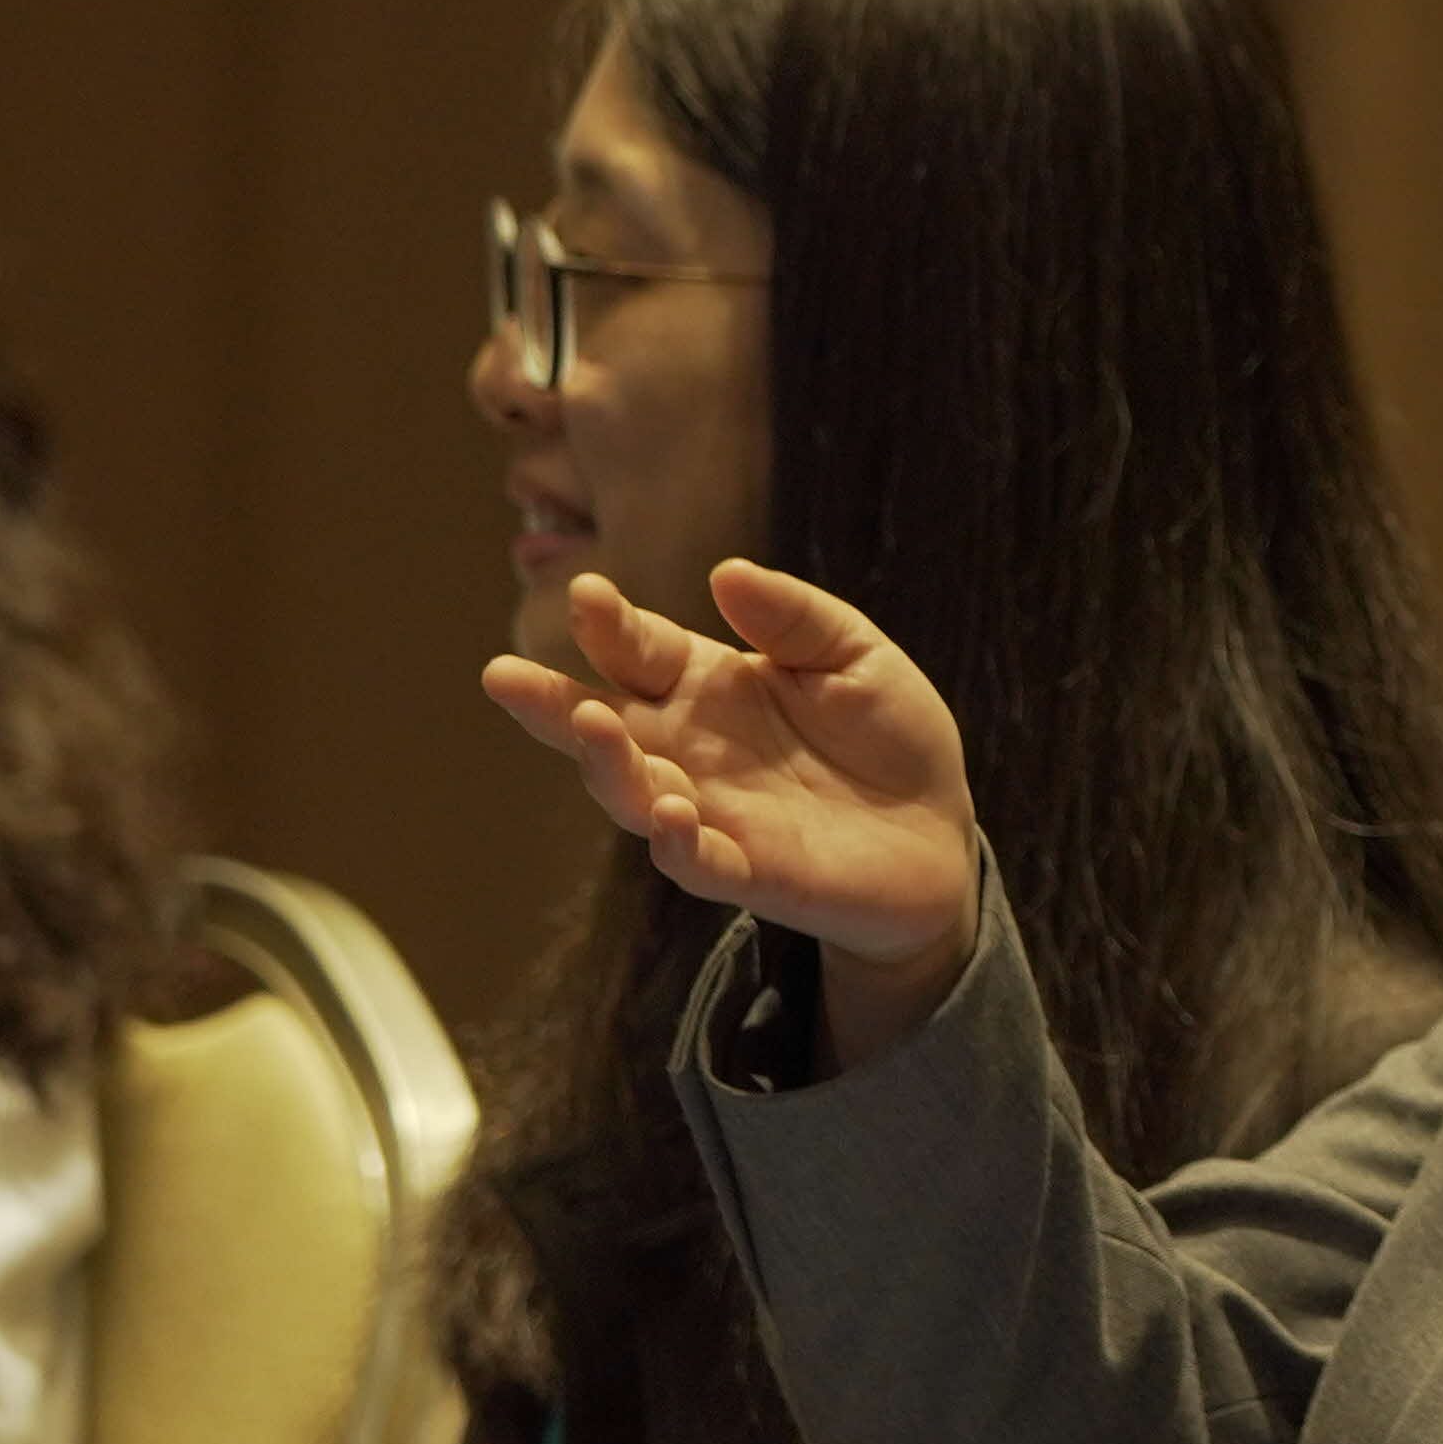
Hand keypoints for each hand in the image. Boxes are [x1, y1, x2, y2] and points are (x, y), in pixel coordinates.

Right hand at [480, 561, 979, 1063]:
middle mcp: (692, 750)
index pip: (639, 651)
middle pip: (603, 725)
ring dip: (606, 763)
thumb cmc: (888, 738)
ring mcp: (714, 813)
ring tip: (589, 724)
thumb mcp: (855, 655)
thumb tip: (727, 572)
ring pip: (633, 794)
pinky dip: (679, 843)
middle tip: (503, 675)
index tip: (588, 593)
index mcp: (707, 686)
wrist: (939, 835)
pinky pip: (699, 863)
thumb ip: (796, 617)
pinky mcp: (752, 871)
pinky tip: (670, 815)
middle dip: (550, 702)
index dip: (609, 626)